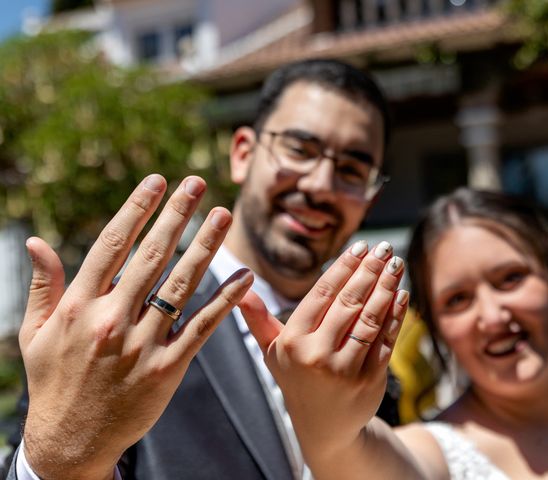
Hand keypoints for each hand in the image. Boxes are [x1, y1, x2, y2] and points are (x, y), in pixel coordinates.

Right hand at [20, 174, 252, 479]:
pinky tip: (245, 276)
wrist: (72, 441)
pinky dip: (226, 300)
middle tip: (197, 184)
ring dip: (205, 247)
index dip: (137, 209)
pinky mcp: (168, 367)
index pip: (113, 245)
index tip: (157, 181)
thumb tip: (37, 241)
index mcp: (81, 307)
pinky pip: (202, 326)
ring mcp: (143, 344)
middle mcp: (113, 320)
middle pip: (152, 256)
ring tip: (223, 215)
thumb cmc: (53, 382)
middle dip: (177, 215)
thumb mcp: (36, 334)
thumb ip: (43, 286)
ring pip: (181, 285)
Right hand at [241, 241, 407, 457]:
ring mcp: (346, 369)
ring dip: (386, 287)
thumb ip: (258, 319)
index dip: (344, 267)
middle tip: (383, 248)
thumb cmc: (296, 379)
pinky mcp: (370, 380)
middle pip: (349, 302)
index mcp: (293, 342)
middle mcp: (318, 356)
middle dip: (369, 270)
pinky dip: (395, 315)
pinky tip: (401, 294)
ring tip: (394, 264)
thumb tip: (242, 288)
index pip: (323, 294)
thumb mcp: (272, 352)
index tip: (360, 247)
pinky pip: (385, 339)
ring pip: (370, 319)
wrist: (323, 428)